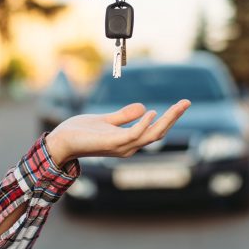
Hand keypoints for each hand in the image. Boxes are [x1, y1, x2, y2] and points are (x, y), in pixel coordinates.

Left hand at [45, 100, 190, 166]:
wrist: (61, 141)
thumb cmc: (80, 132)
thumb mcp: (106, 120)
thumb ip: (123, 116)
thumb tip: (144, 107)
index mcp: (128, 141)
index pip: (155, 130)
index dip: (169, 118)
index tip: (182, 104)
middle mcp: (128, 147)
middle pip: (158, 133)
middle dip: (174, 117)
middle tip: (187, 102)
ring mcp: (121, 147)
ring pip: (151, 135)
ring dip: (166, 119)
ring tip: (178, 105)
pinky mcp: (112, 143)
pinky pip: (133, 135)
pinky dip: (144, 124)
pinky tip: (153, 112)